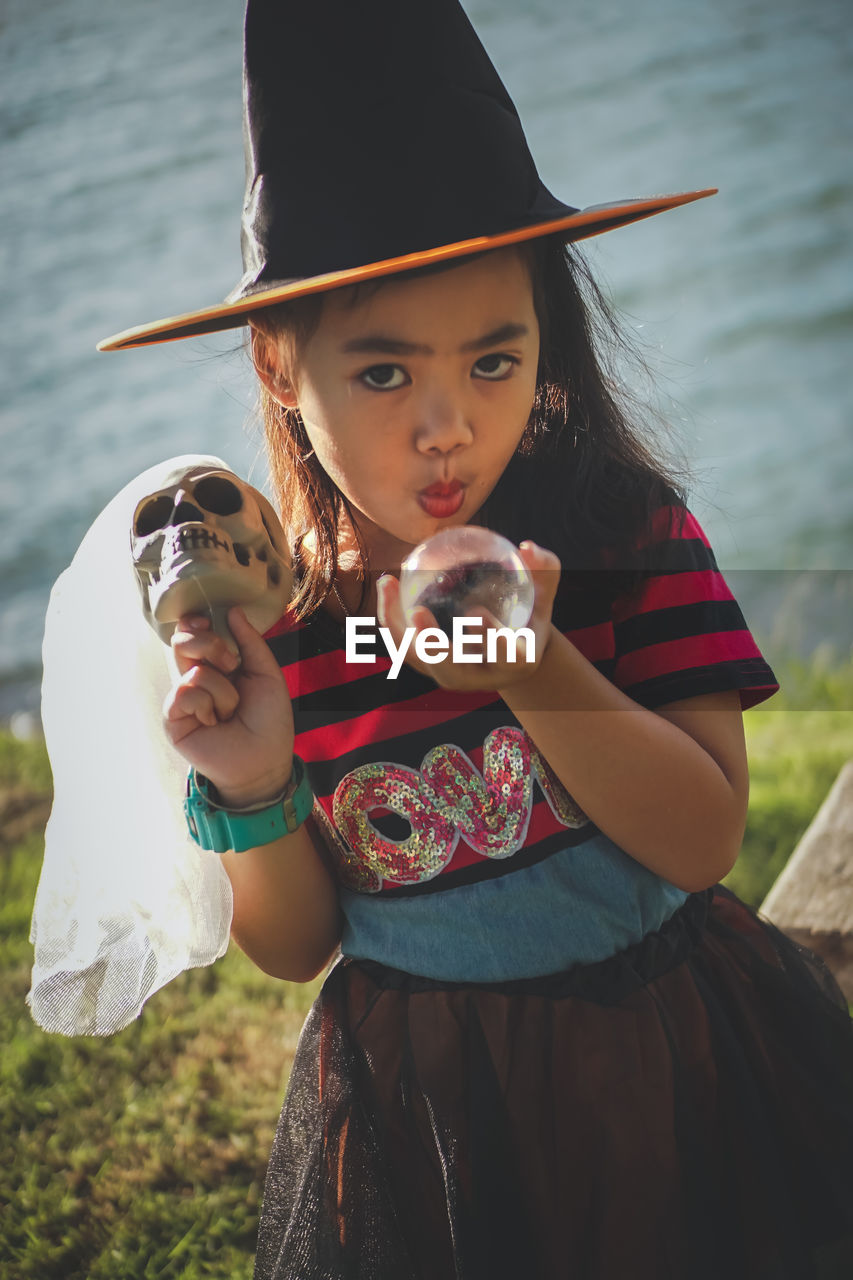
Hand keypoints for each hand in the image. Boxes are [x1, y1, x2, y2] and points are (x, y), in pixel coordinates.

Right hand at [163, 606, 294, 806]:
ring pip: (193, 670)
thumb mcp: (267, 673)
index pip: (194, 633)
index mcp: (216, 666)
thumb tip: (233, 610)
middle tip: (232, 665)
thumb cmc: (269, 721)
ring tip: (231, 711)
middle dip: (212, 646)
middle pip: (183, 641)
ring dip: (223, 690)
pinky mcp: (173, 719)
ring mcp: (182, 699)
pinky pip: (184, 693)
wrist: (265, 759)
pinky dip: (207, 705)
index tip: (208, 620)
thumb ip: (250, 641)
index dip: (197, 623)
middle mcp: (195, 679)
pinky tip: (214, 723)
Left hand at [376, 540, 560, 692]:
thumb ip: (544, 570)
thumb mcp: (542, 595)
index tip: (476, 614)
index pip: (506, 657)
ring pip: (419, 660)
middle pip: (452, 672)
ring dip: (398, 627)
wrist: (510, 649)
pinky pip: (403, 646)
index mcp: (516, 663)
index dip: (490, 640)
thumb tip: (527, 547)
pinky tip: (387, 583)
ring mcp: (452, 675)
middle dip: (433, 648)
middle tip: (418, 612)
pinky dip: (392, 618)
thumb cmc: (529, 615)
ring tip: (388, 584)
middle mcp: (480, 677)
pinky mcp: (429, 667)